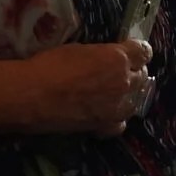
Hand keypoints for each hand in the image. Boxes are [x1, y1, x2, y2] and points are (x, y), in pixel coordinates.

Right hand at [16, 39, 151, 137]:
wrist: (32, 95)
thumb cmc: (50, 65)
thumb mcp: (79, 50)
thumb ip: (100, 56)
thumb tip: (105, 60)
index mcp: (118, 58)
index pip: (143, 52)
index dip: (139, 52)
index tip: (134, 52)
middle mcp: (124, 82)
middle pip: (141, 76)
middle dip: (134, 73)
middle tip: (121, 73)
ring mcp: (116, 107)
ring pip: (135, 101)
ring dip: (128, 96)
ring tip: (115, 95)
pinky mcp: (104, 125)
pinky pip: (120, 124)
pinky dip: (115, 119)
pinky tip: (106, 116)